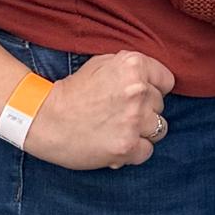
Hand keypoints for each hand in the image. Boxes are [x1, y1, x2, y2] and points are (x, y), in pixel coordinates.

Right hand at [24, 50, 174, 169]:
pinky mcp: (126, 146)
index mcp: (133, 66)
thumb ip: (131, 68)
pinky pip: (147, 151)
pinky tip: (118, 144)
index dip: (153, 89)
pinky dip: (135, 151)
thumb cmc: (74, 89)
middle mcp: (138, 91)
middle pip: (161, 105)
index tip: (140, 96)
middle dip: (145, 110)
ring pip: (160, 129)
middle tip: (121, 113)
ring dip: (143, 131)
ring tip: (122, 129)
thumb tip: (153, 80)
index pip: (166, 81)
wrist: (47, 118)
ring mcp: (133, 120)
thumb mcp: (103, 62)